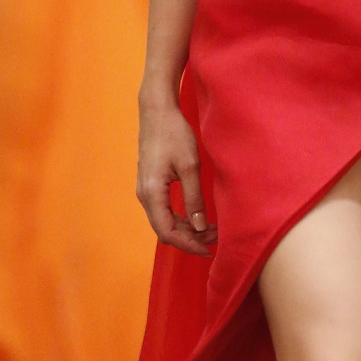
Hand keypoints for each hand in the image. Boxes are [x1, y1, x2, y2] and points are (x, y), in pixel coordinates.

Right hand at [137, 90, 217, 256]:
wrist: (157, 111)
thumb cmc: (174, 133)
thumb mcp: (190, 166)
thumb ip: (194, 199)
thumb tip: (201, 227)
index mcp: (151, 193)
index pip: (168, 232)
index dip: (188, 245)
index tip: (209, 250)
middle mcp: (144, 195)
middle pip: (165, 230)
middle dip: (191, 238)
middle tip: (216, 239)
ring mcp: (145, 190)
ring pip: (164, 221)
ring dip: (187, 229)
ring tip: (211, 229)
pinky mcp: (150, 184)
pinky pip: (163, 210)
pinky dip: (181, 218)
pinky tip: (198, 217)